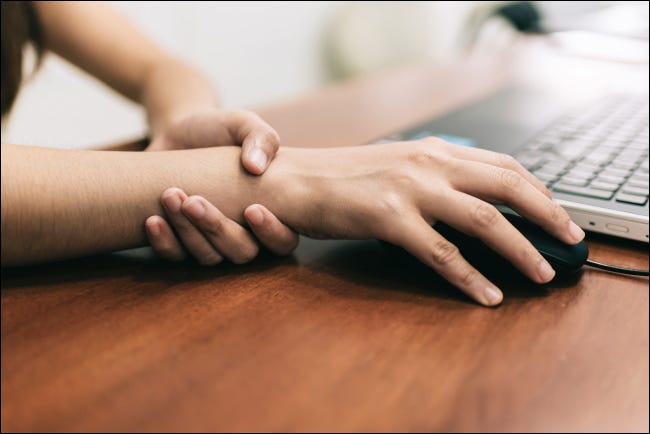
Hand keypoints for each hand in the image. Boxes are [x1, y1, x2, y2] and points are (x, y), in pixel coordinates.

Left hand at [145, 109, 293, 263]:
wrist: (178, 132)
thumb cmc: (218, 129)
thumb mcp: (242, 124)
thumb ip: (261, 137)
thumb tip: (255, 166)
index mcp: (271, 212)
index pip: (283, 241)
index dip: (271, 233)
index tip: (251, 209)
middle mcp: (246, 234)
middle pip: (242, 252)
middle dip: (217, 229)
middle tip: (193, 200)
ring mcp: (213, 242)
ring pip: (209, 256)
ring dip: (188, 232)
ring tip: (171, 197)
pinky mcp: (182, 242)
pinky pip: (176, 256)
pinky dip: (164, 242)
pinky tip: (153, 220)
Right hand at [260, 138, 584, 305]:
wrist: (292, 179)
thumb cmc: (340, 177)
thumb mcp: (395, 166)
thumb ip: (434, 177)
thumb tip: (469, 202)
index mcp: (433, 150)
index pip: (503, 164)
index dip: (537, 188)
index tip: (557, 210)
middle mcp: (429, 162)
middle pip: (507, 186)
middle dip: (547, 213)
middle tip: (571, 237)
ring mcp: (410, 189)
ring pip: (484, 220)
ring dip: (521, 249)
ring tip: (541, 272)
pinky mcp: (390, 218)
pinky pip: (443, 253)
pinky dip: (470, 277)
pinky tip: (487, 294)